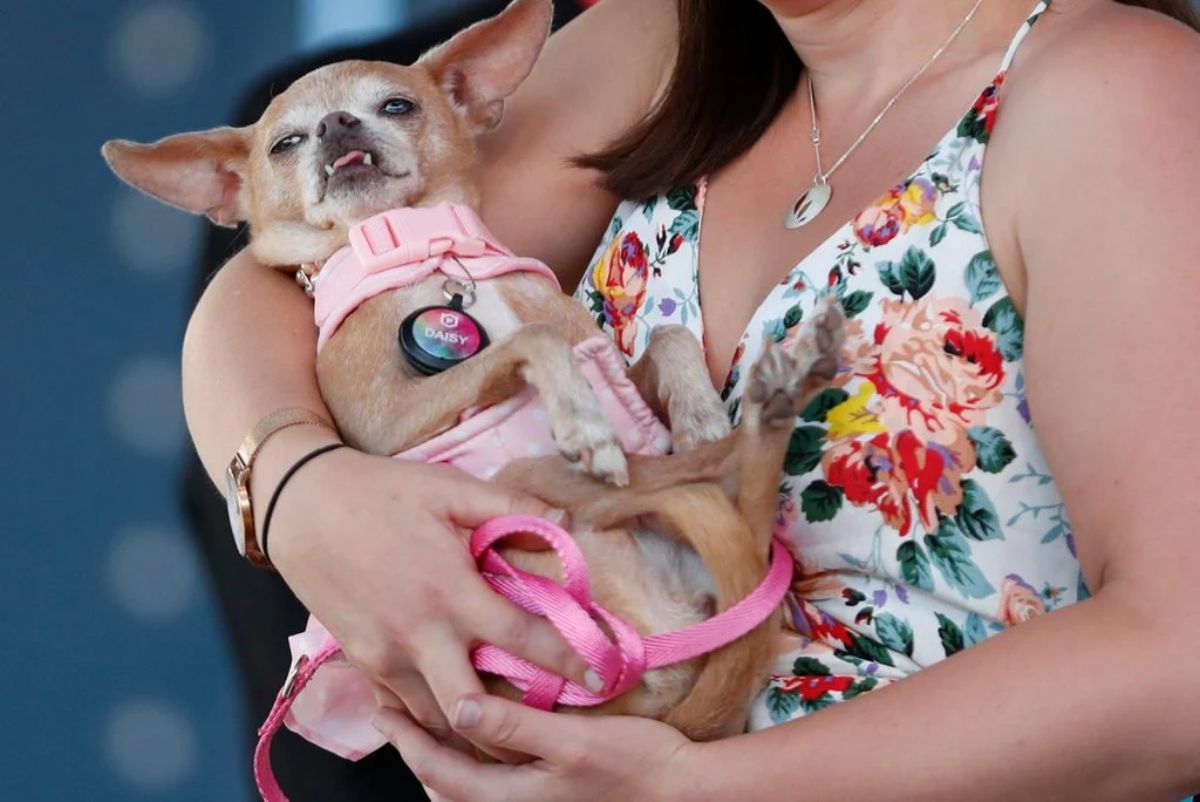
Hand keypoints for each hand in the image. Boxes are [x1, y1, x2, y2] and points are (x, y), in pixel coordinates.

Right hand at [265, 442, 597, 748]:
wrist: (300, 506)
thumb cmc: (380, 492)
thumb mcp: (449, 488)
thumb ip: (511, 507)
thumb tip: (567, 520)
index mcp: (450, 591)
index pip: (523, 639)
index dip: (569, 661)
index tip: (603, 675)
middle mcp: (419, 636)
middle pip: (478, 711)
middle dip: (519, 725)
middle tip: (554, 719)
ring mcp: (385, 657)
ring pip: (439, 721)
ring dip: (476, 726)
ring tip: (512, 721)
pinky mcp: (363, 663)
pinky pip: (405, 709)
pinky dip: (435, 716)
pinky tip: (460, 707)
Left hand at [371, 694, 698, 801]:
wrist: (682, 791)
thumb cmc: (633, 764)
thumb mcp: (571, 740)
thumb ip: (514, 725)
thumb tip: (458, 708)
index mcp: (506, 797)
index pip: (435, 770)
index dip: (404, 739)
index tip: (379, 707)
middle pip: (442, 781)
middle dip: (413, 745)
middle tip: (391, 705)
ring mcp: (529, 801)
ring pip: (464, 782)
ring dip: (440, 749)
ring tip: (424, 714)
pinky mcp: (546, 792)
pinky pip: (490, 777)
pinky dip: (470, 754)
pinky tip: (477, 729)